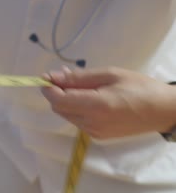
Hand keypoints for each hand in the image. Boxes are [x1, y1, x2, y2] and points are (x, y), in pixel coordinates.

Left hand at [41, 66, 175, 138]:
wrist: (164, 110)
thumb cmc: (139, 87)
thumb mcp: (109, 74)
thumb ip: (79, 78)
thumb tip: (54, 76)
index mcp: (95, 107)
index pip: (59, 100)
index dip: (48, 88)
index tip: (46, 76)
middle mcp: (91, 123)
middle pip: (59, 108)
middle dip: (56, 92)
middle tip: (64, 75)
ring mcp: (94, 132)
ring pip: (66, 115)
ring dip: (65, 100)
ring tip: (79, 84)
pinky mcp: (98, 136)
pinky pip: (77, 120)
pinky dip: (75, 108)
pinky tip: (87, 97)